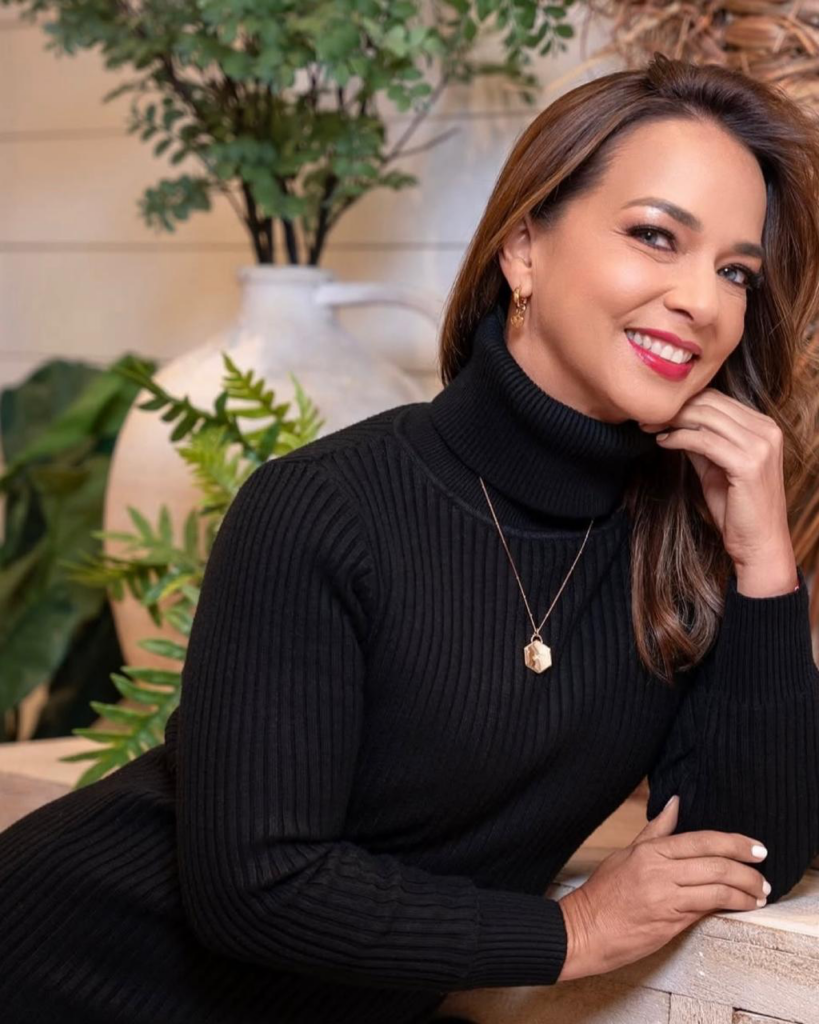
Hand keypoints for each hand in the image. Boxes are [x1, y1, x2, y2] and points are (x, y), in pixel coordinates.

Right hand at [556, 795, 769, 982]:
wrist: (586, 930)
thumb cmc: (603, 892)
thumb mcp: (627, 853)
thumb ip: (655, 830)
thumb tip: (674, 803)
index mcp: (650, 851)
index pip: (702, 840)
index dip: (734, 842)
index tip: (756, 848)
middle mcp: (659, 872)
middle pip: (715, 864)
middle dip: (747, 869)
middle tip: (764, 874)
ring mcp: (665, 898)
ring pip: (717, 889)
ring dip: (745, 891)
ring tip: (759, 894)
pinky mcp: (670, 923)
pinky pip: (706, 910)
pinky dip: (729, 906)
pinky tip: (741, 906)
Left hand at [639, 389, 794, 576]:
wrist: (759, 544)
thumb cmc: (738, 509)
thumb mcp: (716, 467)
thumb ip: (703, 442)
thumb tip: (676, 423)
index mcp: (764, 427)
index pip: (718, 399)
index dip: (684, 401)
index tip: (656, 412)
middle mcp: (767, 430)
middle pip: (711, 404)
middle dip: (674, 409)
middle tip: (646, 419)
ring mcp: (761, 446)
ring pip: (706, 418)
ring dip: (672, 421)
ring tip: (650, 429)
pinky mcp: (748, 463)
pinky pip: (704, 441)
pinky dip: (679, 438)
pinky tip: (663, 443)